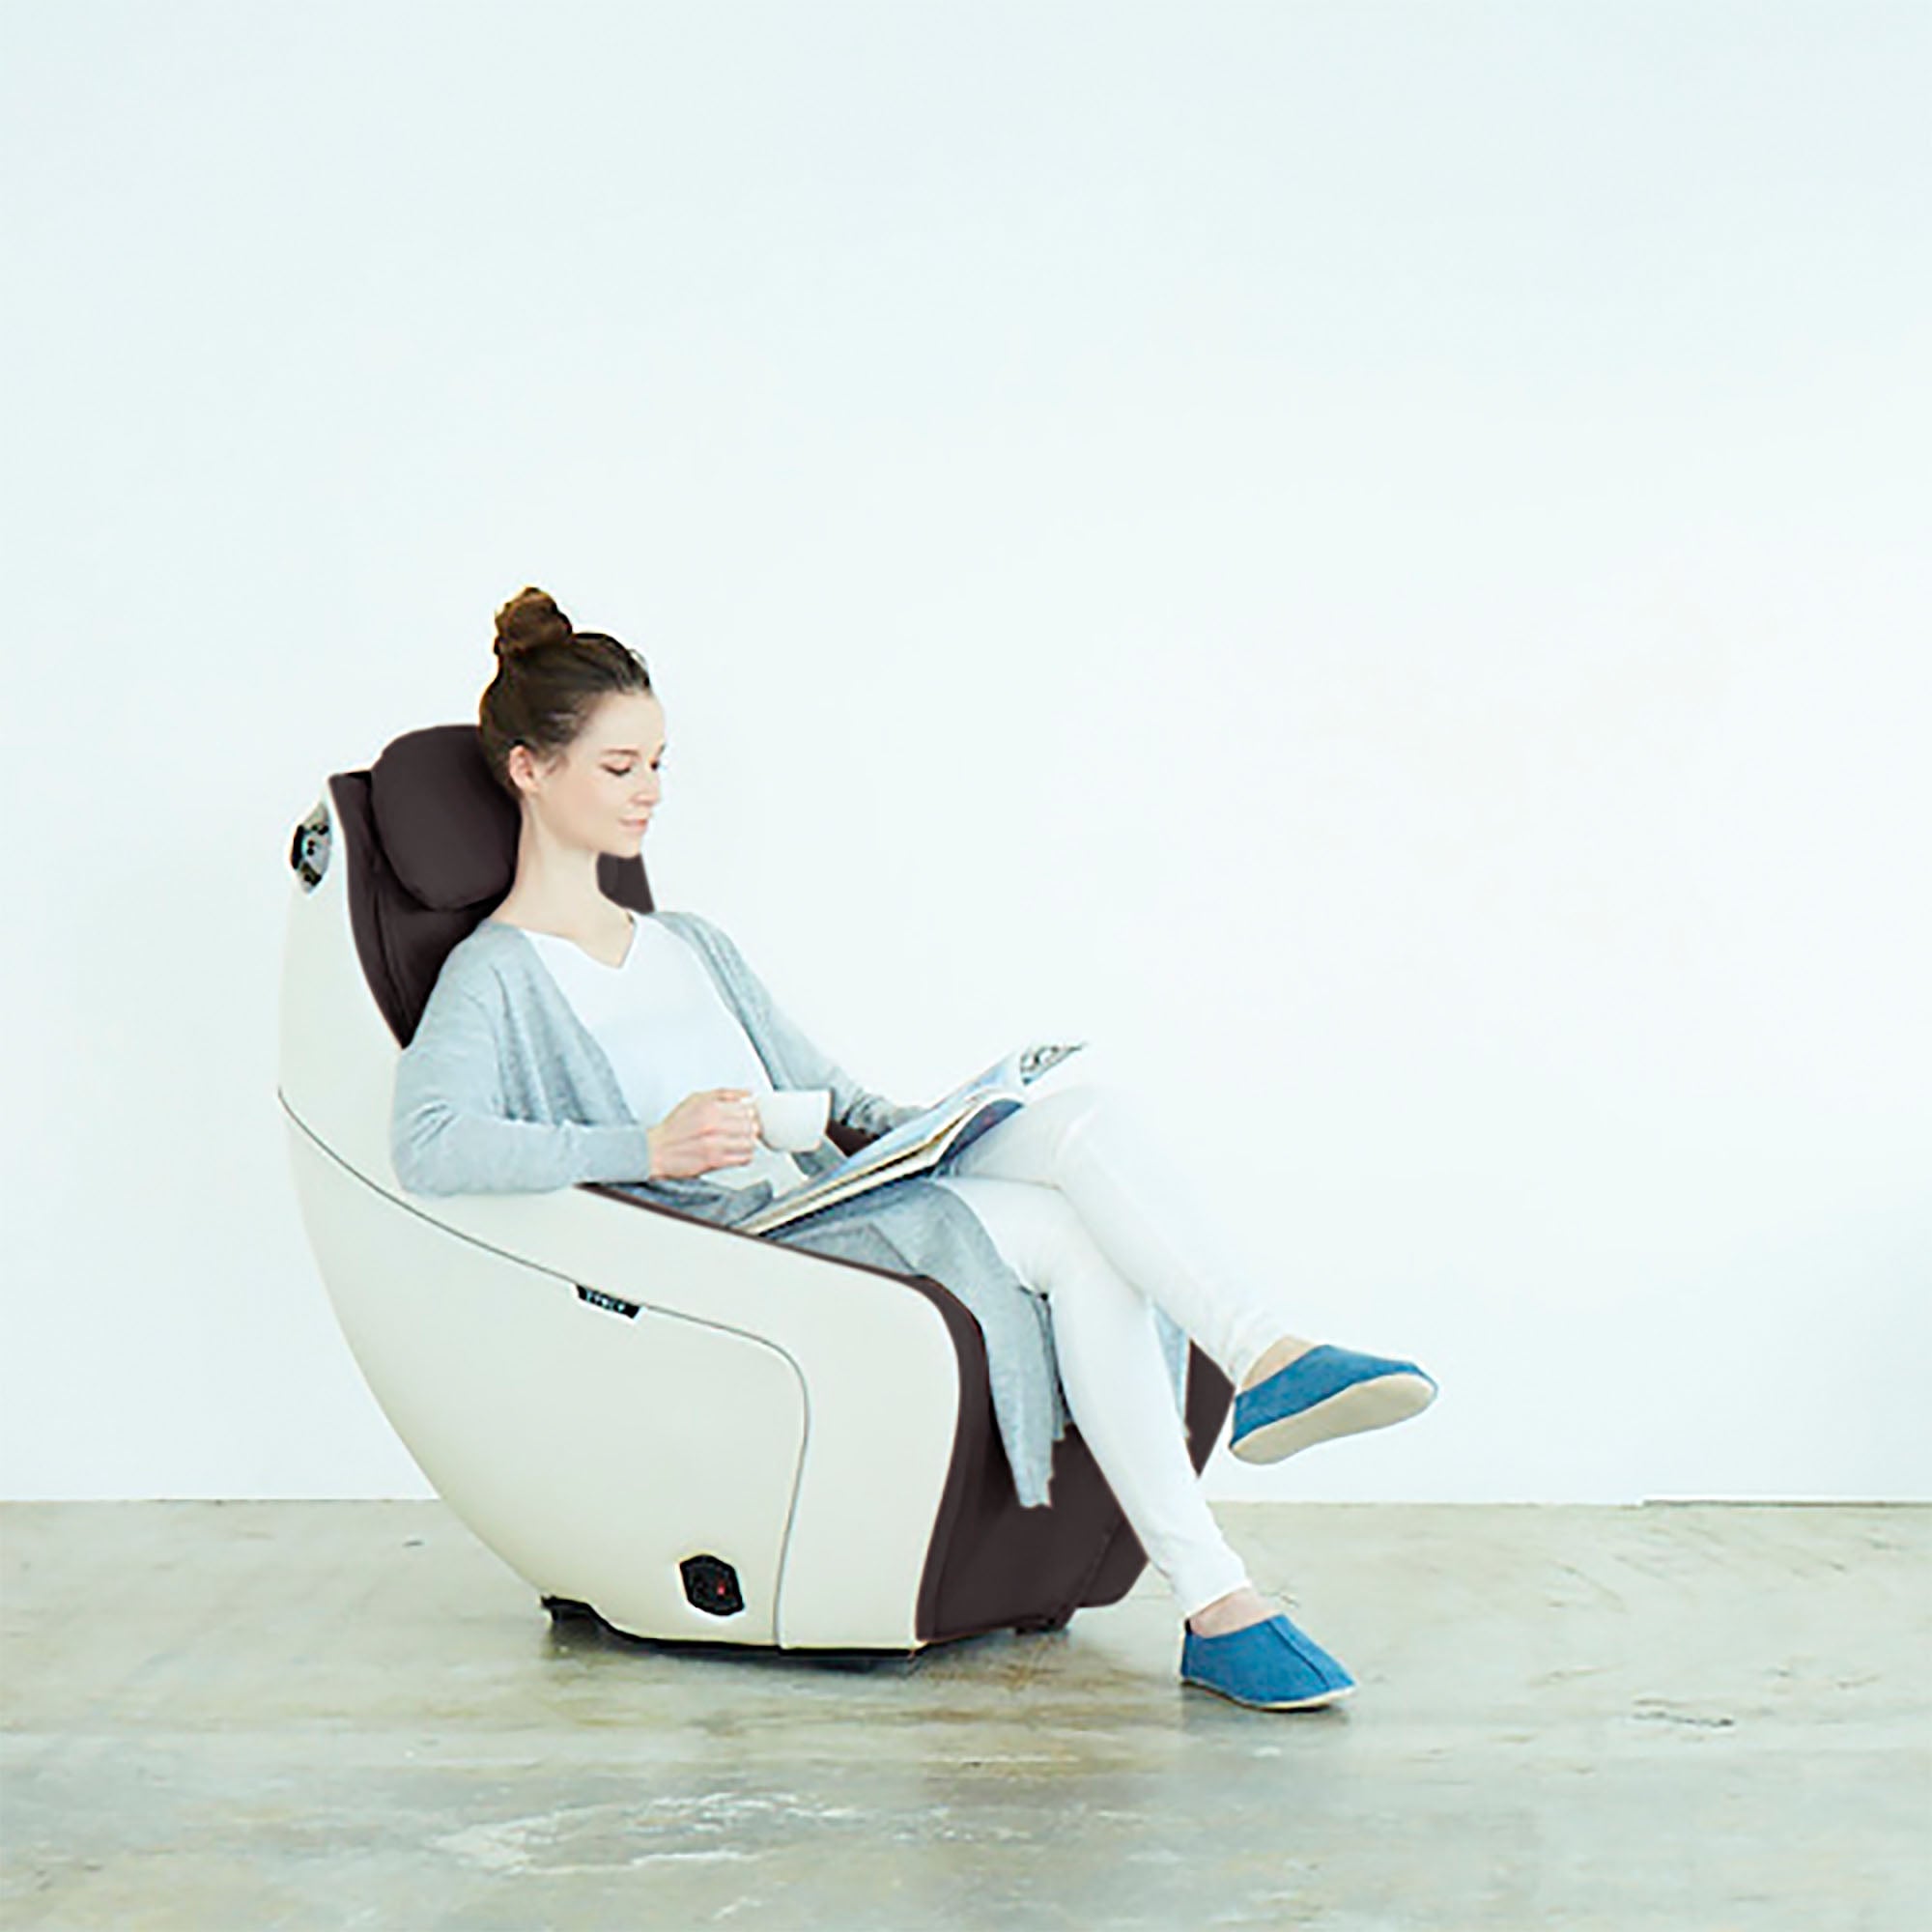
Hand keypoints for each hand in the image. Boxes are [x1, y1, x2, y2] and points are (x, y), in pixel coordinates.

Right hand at [646, 1088, 761, 1179]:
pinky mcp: (715, 1161)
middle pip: (751, 1125)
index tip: (746, 1116)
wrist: (656, 1150)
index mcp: (710, 1106)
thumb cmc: (675, 1126)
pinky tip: (735, 1153)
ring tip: (739, 1142)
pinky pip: (743, 1158)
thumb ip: (724, 1094)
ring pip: (750, 1142)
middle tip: (743, 1130)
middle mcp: (713, 1124)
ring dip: (748, 1142)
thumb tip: (748, 1094)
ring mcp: (715, 1143)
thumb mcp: (696, 1099)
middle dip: (750, 1128)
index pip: (747, 1108)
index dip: (749, 1113)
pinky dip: (744, 1156)